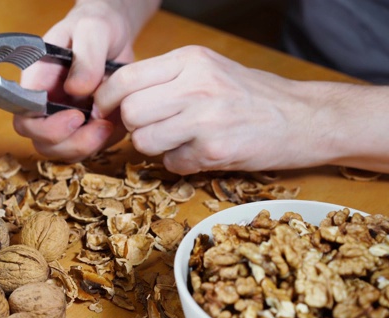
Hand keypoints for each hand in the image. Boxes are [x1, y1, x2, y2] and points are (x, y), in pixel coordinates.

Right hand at [13, 0, 159, 161]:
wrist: (113, 34)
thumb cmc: (95, 26)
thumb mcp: (92, 29)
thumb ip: (85, 56)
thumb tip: (77, 89)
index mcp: (36, 81)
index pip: (25, 117)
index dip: (46, 127)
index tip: (76, 117)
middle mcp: (45, 105)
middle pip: (41, 142)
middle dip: (69, 143)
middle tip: (100, 125)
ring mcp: (63, 119)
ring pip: (62, 152)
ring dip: (86, 148)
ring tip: (109, 125)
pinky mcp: (84, 129)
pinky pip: (87, 149)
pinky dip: (102, 144)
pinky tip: (115, 123)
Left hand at [94, 45, 338, 174]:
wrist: (304, 118)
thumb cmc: (251, 95)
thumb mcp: (208, 69)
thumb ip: (165, 79)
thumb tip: (117, 98)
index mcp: (190, 60)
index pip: (125, 79)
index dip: (106, 99)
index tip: (106, 111)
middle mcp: (196, 85)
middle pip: (130, 112)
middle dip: (133, 127)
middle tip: (151, 129)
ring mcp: (206, 119)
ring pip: (145, 141)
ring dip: (155, 147)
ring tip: (179, 141)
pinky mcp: (214, 150)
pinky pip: (172, 163)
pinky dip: (180, 163)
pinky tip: (201, 152)